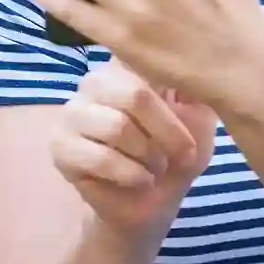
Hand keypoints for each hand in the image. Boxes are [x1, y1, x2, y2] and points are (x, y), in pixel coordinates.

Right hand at [52, 61, 217, 241]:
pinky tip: (141, 180)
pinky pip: (100, 157)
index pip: (144, 57)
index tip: (193, 110)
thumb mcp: (202, 119)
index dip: (174, 89)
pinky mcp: (61, 147)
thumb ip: (199, 87)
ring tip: (156, 167)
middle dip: (168, 132)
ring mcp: (73, 113)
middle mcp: (95, 81)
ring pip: (117, 127)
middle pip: (135, 94)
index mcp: (128, 65)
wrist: (154, 205)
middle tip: (182, 155)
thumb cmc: (177, 155)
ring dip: (149, 156)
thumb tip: (197, 59)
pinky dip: (130, 174)